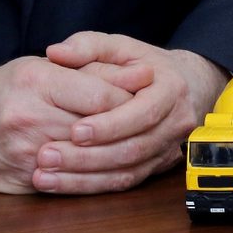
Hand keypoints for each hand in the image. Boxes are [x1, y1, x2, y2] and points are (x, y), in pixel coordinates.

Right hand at [0, 55, 150, 192]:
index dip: (130, 97)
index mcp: (36, 82)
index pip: (100, 95)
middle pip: (98, 127)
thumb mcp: (42, 66)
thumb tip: (138, 77)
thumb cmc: (6, 89)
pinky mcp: (25, 179)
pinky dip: (95, 175)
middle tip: (152, 120)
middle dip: (130, 125)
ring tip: (138, 143)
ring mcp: (26, 153)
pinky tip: (113, 166)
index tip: (149, 93)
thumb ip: (88, 68)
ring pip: (88, 158)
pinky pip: (71, 181)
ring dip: (117, 153)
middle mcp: (30, 117)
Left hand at [31, 33, 229, 193]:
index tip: (75, 130)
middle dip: (89, 156)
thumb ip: (87, 46)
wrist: (186, 85)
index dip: (110, 125)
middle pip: (134, 149)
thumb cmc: (144, 64)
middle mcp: (175, 123)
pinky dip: (91, 186)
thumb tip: (56, 52)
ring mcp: (168, 149)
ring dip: (85, 177)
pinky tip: (61, 184)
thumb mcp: (119, 46)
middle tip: (48, 156)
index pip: (143, 113)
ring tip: (45, 174)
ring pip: (128, 172)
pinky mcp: (156, 167)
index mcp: (170, 90)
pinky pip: (125, 183)